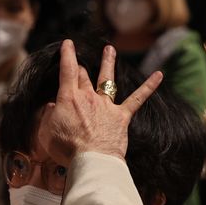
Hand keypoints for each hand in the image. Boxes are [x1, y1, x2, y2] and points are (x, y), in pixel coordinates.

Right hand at [36, 40, 162, 162]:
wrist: (92, 160)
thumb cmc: (67, 149)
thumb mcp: (46, 132)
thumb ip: (48, 116)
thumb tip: (52, 107)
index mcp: (69, 98)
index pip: (67, 70)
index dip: (67, 55)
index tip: (68, 44)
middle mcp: (88, 97)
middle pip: (85, 76)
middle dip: (82, 68)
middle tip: (81, 66)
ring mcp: (107, 105)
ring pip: (107, 79)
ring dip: (108, 63)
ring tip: (110, 50)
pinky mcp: (121, 116)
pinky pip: (137, 98)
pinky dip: (149, 86)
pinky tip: (159, 75)